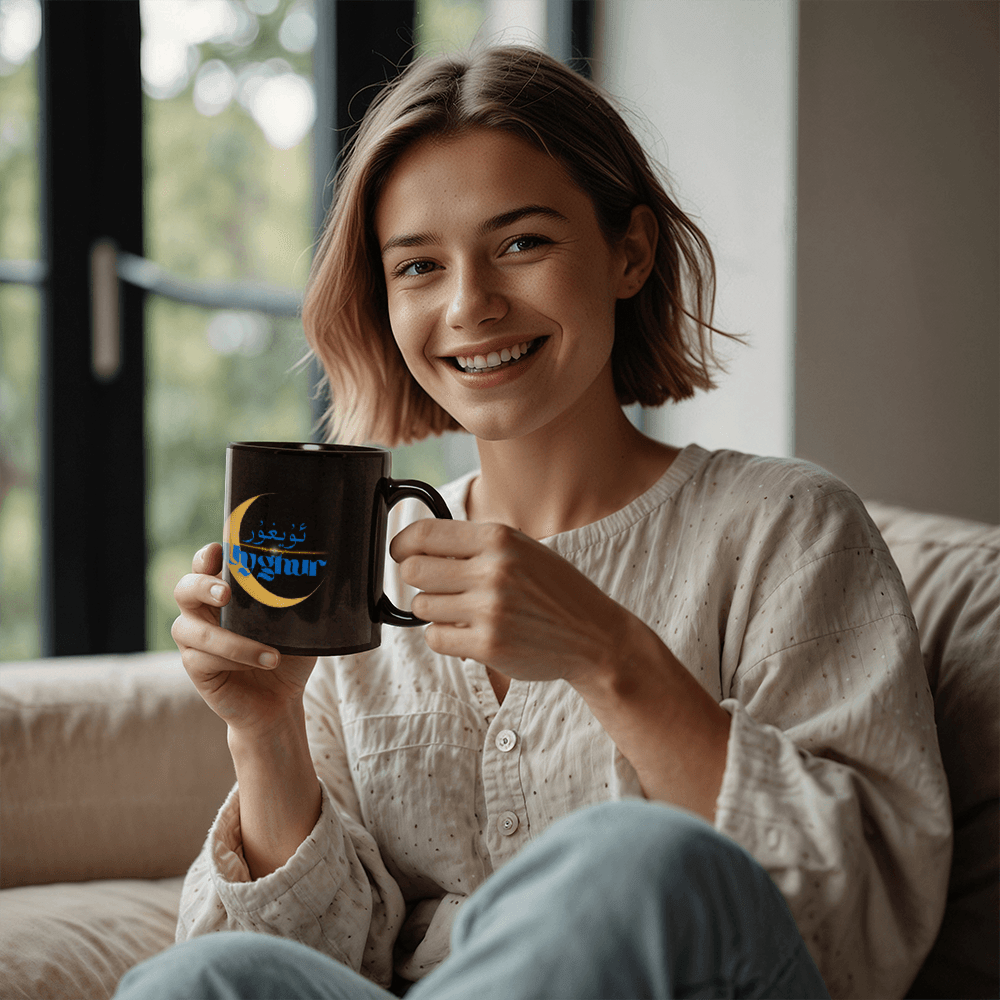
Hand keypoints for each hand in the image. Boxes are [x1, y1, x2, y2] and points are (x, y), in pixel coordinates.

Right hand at [171, 542, 317, 735]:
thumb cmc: (288, 654)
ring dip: (232, 641)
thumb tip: (320, 571)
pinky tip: (263, 663)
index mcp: (224, 593)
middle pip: (184, 588)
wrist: (280, 700)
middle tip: (226, 594)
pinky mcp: (195, 668)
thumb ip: (296, 600)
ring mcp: (194, 640)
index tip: (219, 551)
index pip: (205, 564)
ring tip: (272, 654)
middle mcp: (202, 612)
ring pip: (191, 629)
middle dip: (202, 585)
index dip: (206, 555)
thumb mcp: (297, 623)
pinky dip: (234, 660)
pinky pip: (201, 659)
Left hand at [390, 520, 631, 687]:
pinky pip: (435, 638)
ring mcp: (490, 610)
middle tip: (436, 586)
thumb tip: (415, 546)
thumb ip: (474, 545)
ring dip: (434, 610)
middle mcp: (493, 571)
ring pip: (421, 606)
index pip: (424, 534)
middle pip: (413, 571)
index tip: (399, 552)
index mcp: (498, 538)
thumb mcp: (521, 549)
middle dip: (417, 579)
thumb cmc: (552, 590)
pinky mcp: (488, 646)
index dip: (401, 544)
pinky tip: (468, 632)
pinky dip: (444, 636)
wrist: (593, 635)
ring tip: (464, 611)